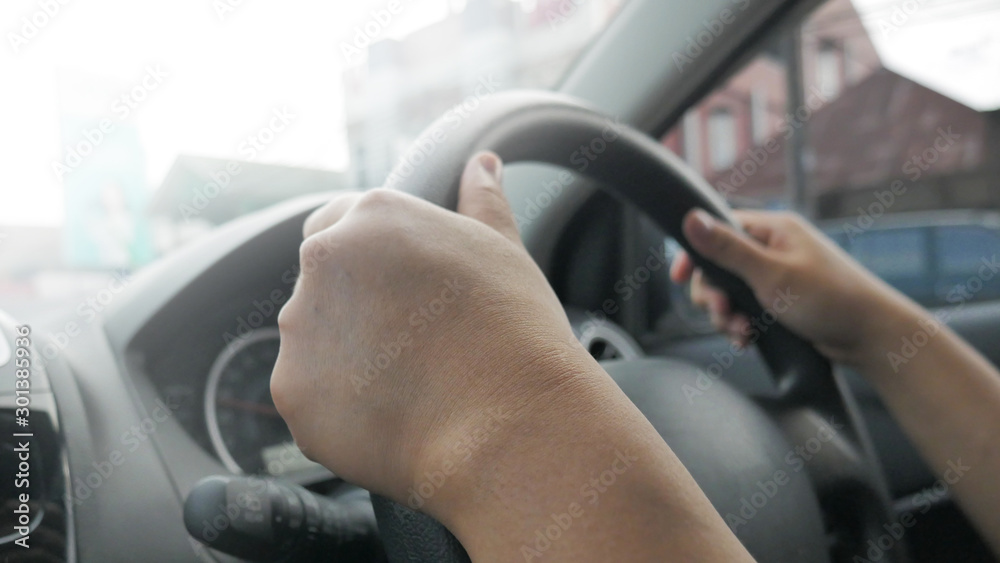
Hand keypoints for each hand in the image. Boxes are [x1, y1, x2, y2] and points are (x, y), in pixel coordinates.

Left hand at [271, 152, 590, 508]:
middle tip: (414, 340)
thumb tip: (484, 164)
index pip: (335, 222)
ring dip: (345, 357)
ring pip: (313, 340)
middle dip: (356, 309)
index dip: (368, 259)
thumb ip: (482, 200)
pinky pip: (311, 395)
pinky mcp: (293, 392)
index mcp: (372, 218)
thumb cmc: (514, 333)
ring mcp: (301, 329)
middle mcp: (323, 262)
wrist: (510, 423)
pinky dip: (340, 406)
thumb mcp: (504, 250)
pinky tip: (392, 415)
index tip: (397, 289)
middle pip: (323, 284)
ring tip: (409, 383)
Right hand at [669, 209, 916, 365]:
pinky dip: (743, 324)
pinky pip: (748, 308)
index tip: (679, 277)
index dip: (695, 255)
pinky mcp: (783, 300)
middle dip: (714, 296)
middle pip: (720, 266)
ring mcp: (779, 274)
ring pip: (732, 292)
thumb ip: (727, 249)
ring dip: (728, 315)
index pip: (719, 230)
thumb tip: (691, 220)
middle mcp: (775, 248)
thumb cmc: (831, 300)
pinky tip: (749, 338)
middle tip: (723, 315)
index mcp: (774, 229)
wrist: (872, 337)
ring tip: (741, 332)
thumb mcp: (771, 274)